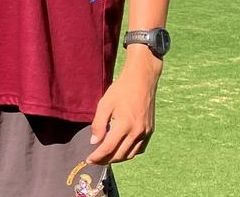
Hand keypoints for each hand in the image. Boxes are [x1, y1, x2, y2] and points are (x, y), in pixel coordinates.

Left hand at [87, 48, 160, 163]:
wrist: (142, 80)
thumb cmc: (120, 90)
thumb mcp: (104, 104)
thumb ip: (98, 124)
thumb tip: (94, 142)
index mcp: (124, 125)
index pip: (108, 148)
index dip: (97, 156)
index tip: (89, 160)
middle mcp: (137, 132)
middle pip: (120, 155)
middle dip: (106, 159)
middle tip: (95, 160)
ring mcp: (145, 132)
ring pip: (131, 154)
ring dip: (118, 158)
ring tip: (106, 156)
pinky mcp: (150, 130)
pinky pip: (140, 148)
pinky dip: (129, 152)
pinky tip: (121, 149)